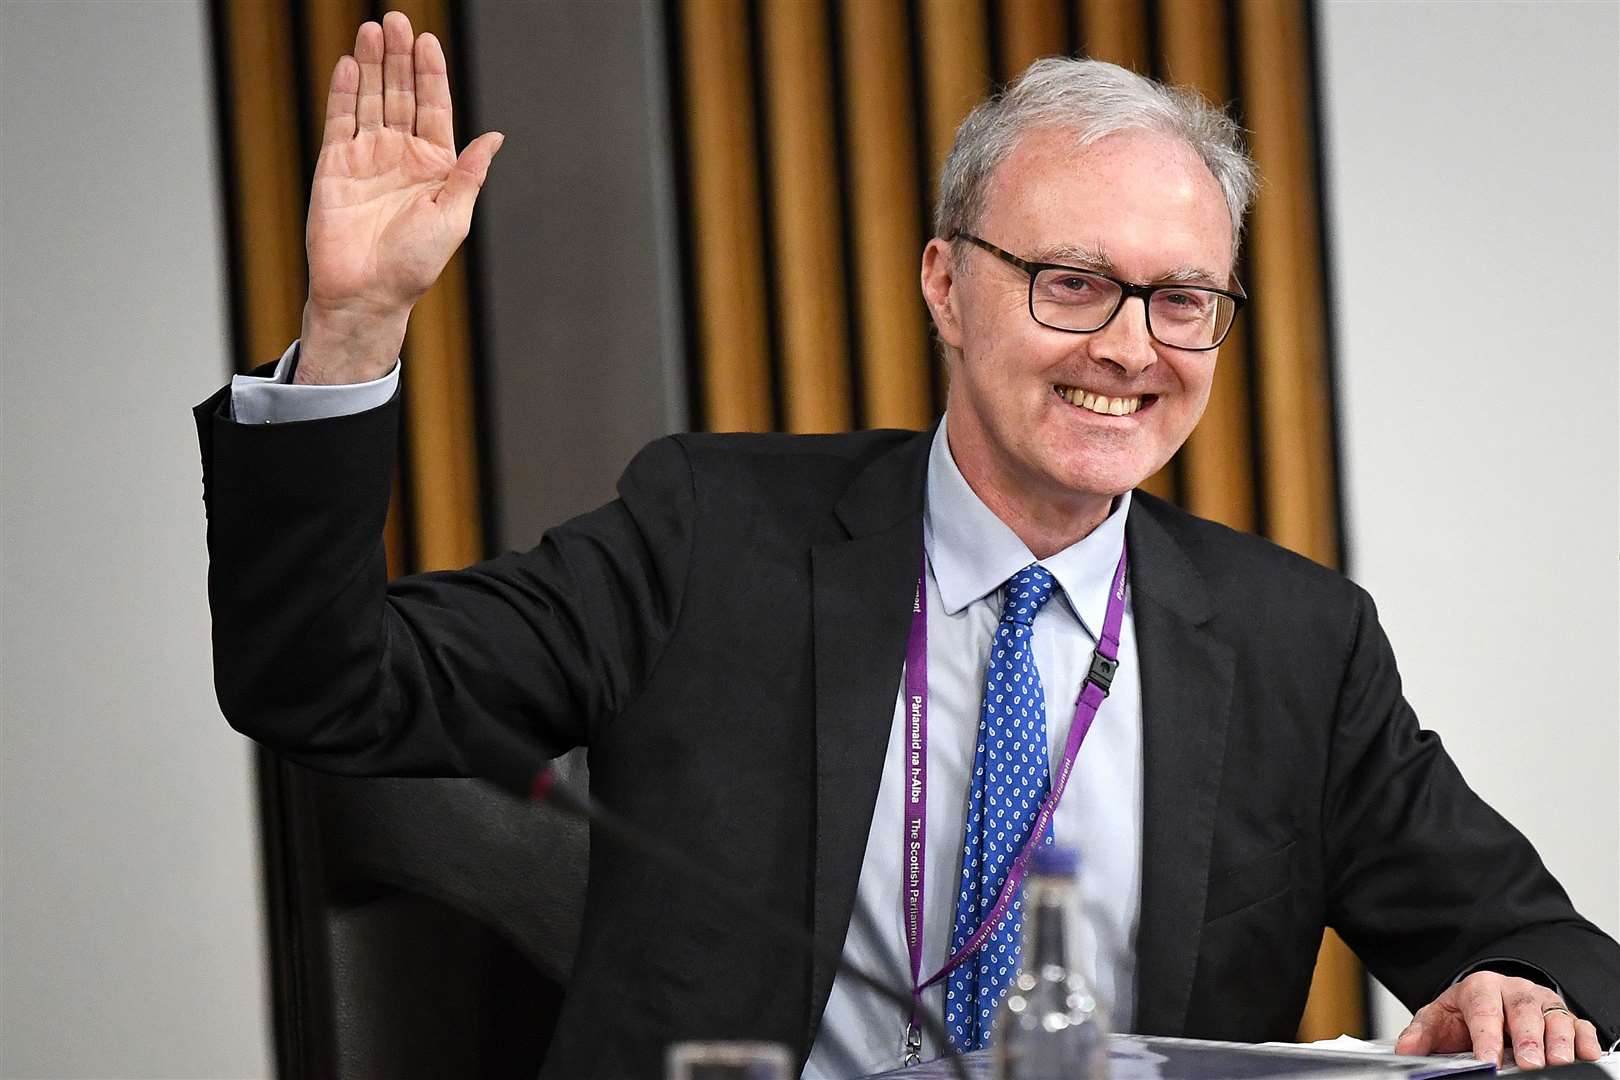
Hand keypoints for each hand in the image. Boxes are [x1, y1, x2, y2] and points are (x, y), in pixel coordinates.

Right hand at [299, 10, 504, 383]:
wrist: (367, 292)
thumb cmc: (415, 264)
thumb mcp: (454, 216)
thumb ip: (469, 173)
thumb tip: (495, 135)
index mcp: (435, 166)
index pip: (433, 107)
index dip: (431, 74)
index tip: (428, 41)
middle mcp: (401, 156)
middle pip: (400, 94)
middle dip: (398, 57)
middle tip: (395, 19)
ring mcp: (367, 157)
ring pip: (370, 99)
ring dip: (372, 64)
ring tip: (373, 29)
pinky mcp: (335, 164)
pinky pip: (340, 119)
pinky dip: (344, 91)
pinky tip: (350, 63)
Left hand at [1394, 971, 1601, 1068]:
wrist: (1486, 1000)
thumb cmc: (1464, 1013)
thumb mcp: (1438, 1019)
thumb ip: (1421, 1034)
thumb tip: (1405, 1051)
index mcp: (1479, 987)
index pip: (1483, 1008)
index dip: (1486, 1034)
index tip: (1486, 1059)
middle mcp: (1514, 990)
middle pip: (1523, 1009)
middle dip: (1528, 1038)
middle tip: (1529, 1064)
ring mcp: (1541, 1002)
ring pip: (1555, 1016)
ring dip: (1559, 1041)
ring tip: (1558, 1063)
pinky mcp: (1563, 1016)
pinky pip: (1579, 1025)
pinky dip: (1585, 1040)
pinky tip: (1585, 1056)